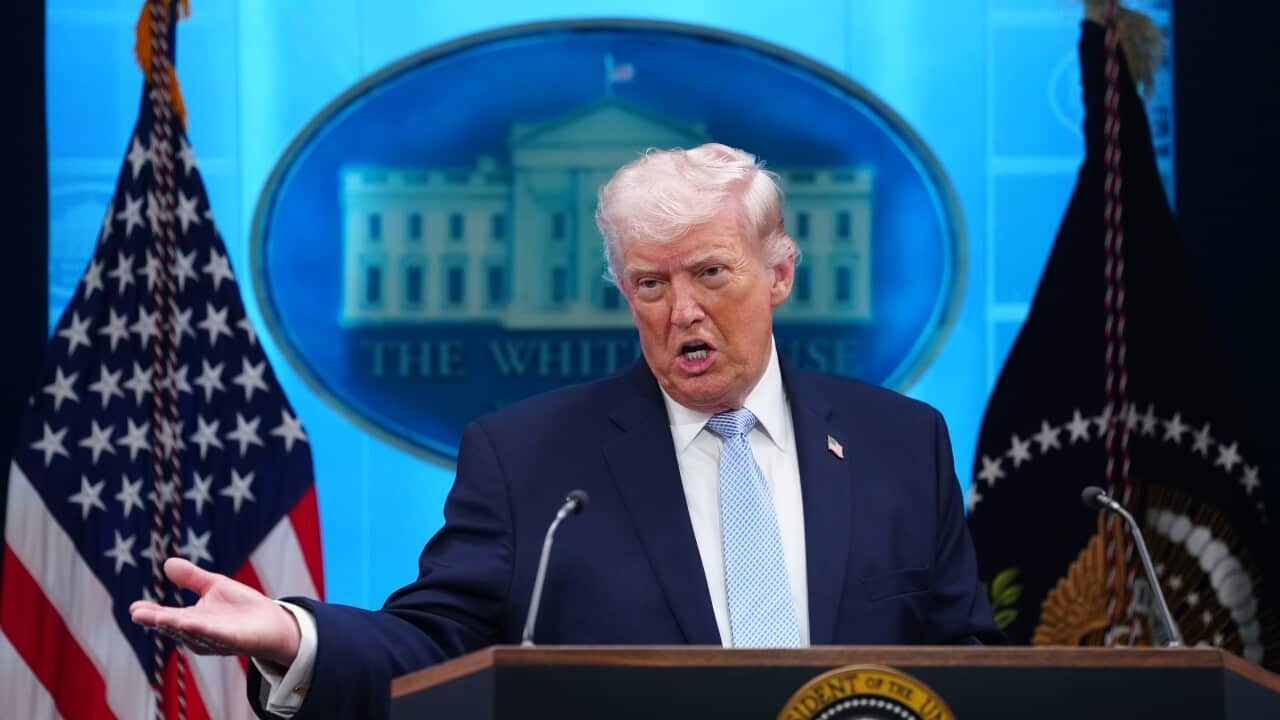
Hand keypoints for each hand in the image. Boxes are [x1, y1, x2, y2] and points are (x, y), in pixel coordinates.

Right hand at [129, 557, 301, 667]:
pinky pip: (217, 637)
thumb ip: (192, 577)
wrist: (272, 622)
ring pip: (193, 633)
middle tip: (137, 614)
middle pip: (175, 627)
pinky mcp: (234, 641)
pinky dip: (205, 631)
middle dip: (158, 621)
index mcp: (192, 620)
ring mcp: (215, 640)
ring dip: (177, 626)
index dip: (151, 613)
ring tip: (160, 619)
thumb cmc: (240, 607)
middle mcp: (199, 634)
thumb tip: (167, 562)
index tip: (133, 608)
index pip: (167, 617)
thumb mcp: (214, 586)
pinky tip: (193, 624)